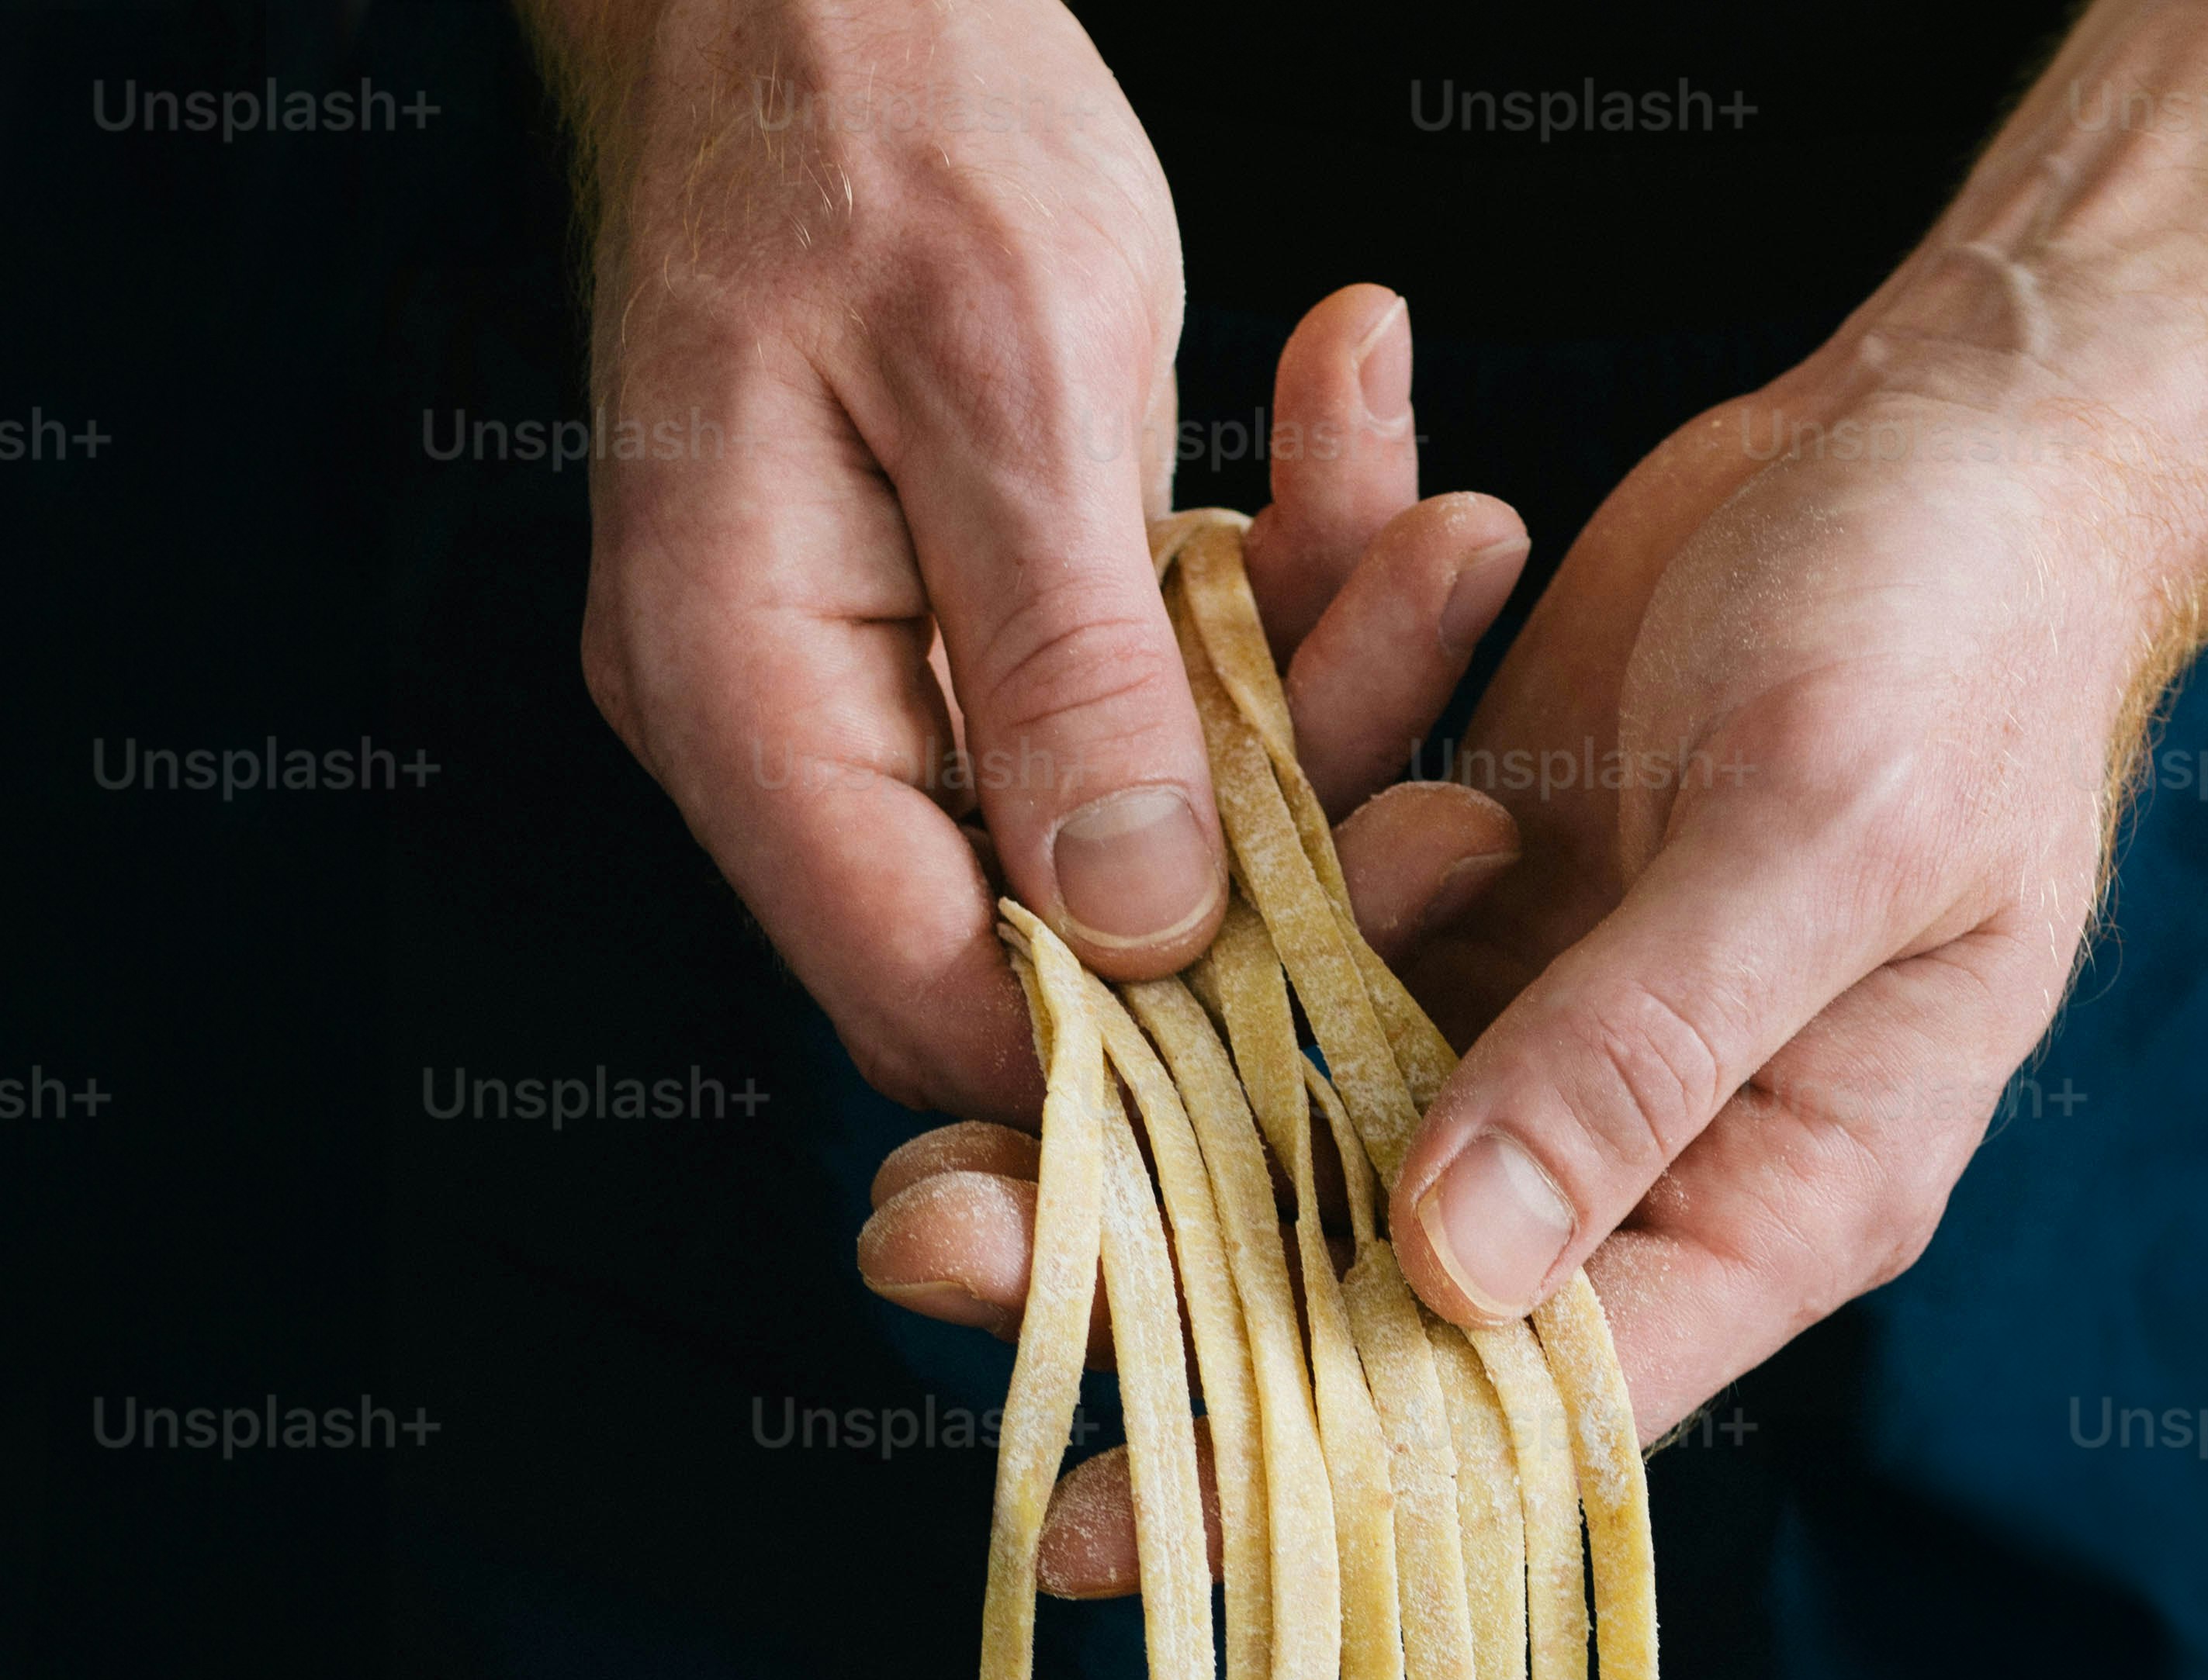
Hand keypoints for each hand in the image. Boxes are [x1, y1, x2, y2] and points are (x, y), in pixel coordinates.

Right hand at [530, 0, 1527, 1113]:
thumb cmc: (878, 89)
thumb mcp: (1006, 358)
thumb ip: (1071, 657)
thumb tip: (1143, 922)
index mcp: (742, 687)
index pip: (926, 997)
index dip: (1124, 1055)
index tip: (1327, 1009)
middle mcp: (796, 729)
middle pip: (1046, 946)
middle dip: (1269, 891)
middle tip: (1465, 813)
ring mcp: (890, 686)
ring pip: (1132, 831)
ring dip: (1315, 716)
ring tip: (1459, 547)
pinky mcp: (985, 630)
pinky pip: (1153, 701)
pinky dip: (1279, 619)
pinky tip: (1381, 477)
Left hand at [891, 339, 2151, 1580]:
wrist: (1983, 424)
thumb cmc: (1971, 628)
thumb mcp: (1823, 829)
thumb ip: (1638, 1051)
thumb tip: (1450, 1269)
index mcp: (1774, 1196)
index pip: (1536, 1408)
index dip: (1330, 1477)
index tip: (1124, 1528)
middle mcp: (1639, 1152)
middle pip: (1371, 1279)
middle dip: (1153, 1274)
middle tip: (926, 1256)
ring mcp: (1542, 1026)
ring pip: (1292, 1110)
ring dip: (1114, 1098)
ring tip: (910, 1145)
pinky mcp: (1471, 893)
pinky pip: (1303, 912)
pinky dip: (1205, 865)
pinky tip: (1044, 879)